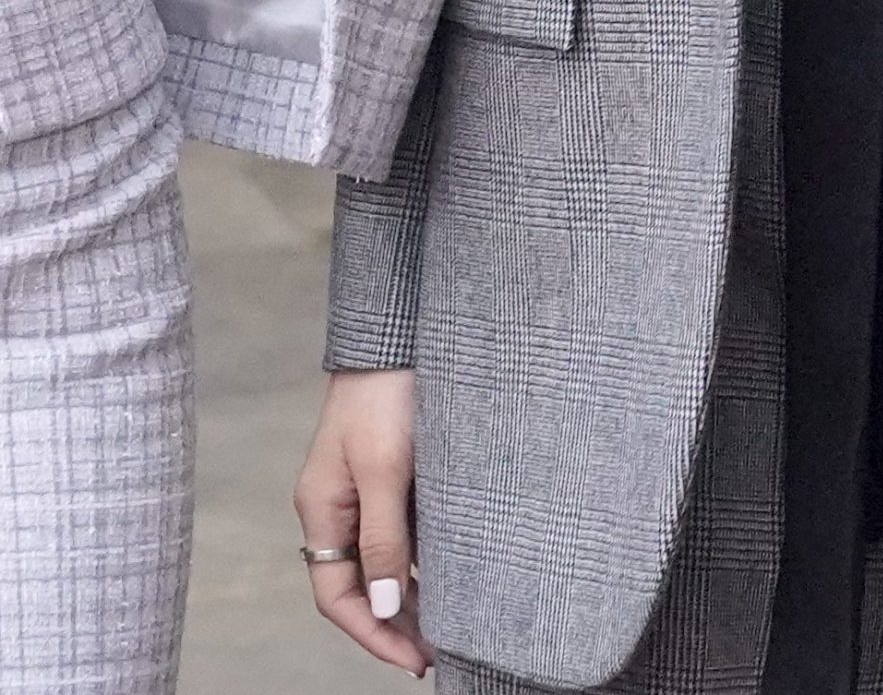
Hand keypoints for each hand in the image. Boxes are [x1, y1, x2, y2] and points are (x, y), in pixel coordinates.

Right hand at [297, 369, 428, 671]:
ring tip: (450, 623)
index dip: (372, 634)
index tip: (414, 659)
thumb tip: (382, 608)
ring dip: (410, 592)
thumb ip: (383, 538)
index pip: (338, 597)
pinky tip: (453, 568)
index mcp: (322, 511)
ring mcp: (364, 489)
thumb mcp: (386, 469)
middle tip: (436, 653)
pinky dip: (422, 555)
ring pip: (383, 559)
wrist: (400, 331)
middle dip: (394, 623)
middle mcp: (338, 507)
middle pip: (359, 585)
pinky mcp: (393, 470)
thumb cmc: (387, 394)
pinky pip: (403, 528)